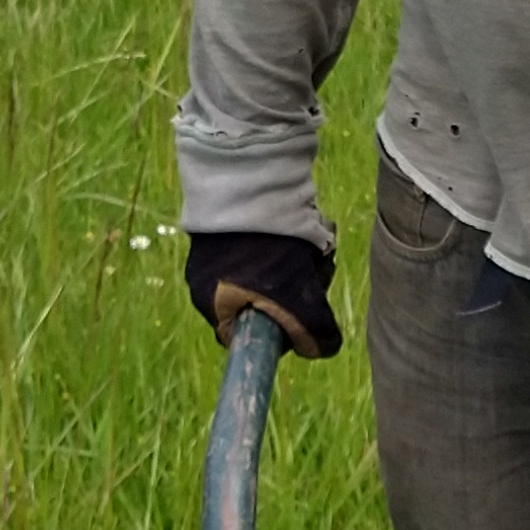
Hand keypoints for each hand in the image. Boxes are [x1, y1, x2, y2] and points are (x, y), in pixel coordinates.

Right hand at [184, 231, 342, 358]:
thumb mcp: (300, 304)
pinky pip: (263, 242)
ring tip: (314, 244)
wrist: (248, 181)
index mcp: (211, 305)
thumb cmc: (270, 253)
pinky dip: (287, 237)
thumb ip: (313, 334)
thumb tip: (323, 348)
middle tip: (319, 270)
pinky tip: (302, 224)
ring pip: (269, 271)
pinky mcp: (229, 220)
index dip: (283, 331)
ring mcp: (215, 248)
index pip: (250, 337)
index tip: (306, 314)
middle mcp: (205, 280)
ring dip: (297, 262)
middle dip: (296, 291)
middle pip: (263, 302)